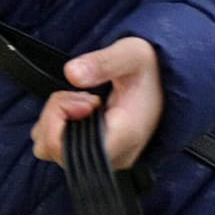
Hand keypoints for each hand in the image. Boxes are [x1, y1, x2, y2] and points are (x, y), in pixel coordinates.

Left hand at [30, 36, 163, 169]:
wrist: (165, 85)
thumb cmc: (149, 70)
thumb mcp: (132, 54)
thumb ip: (102, 63)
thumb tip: (71, 74)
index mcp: (124, 136)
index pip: (68, 148)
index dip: (59, 118)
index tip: (83, 97)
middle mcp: (113, 157)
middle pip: (53, 148)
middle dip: (53, 113)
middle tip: (80, 94)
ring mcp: (104, 160)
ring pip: (49, 148)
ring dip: (53, 119)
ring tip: (79, 100)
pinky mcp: (95, 158)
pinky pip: (56, 148)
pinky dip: (56, 126)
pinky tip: (76, 110)